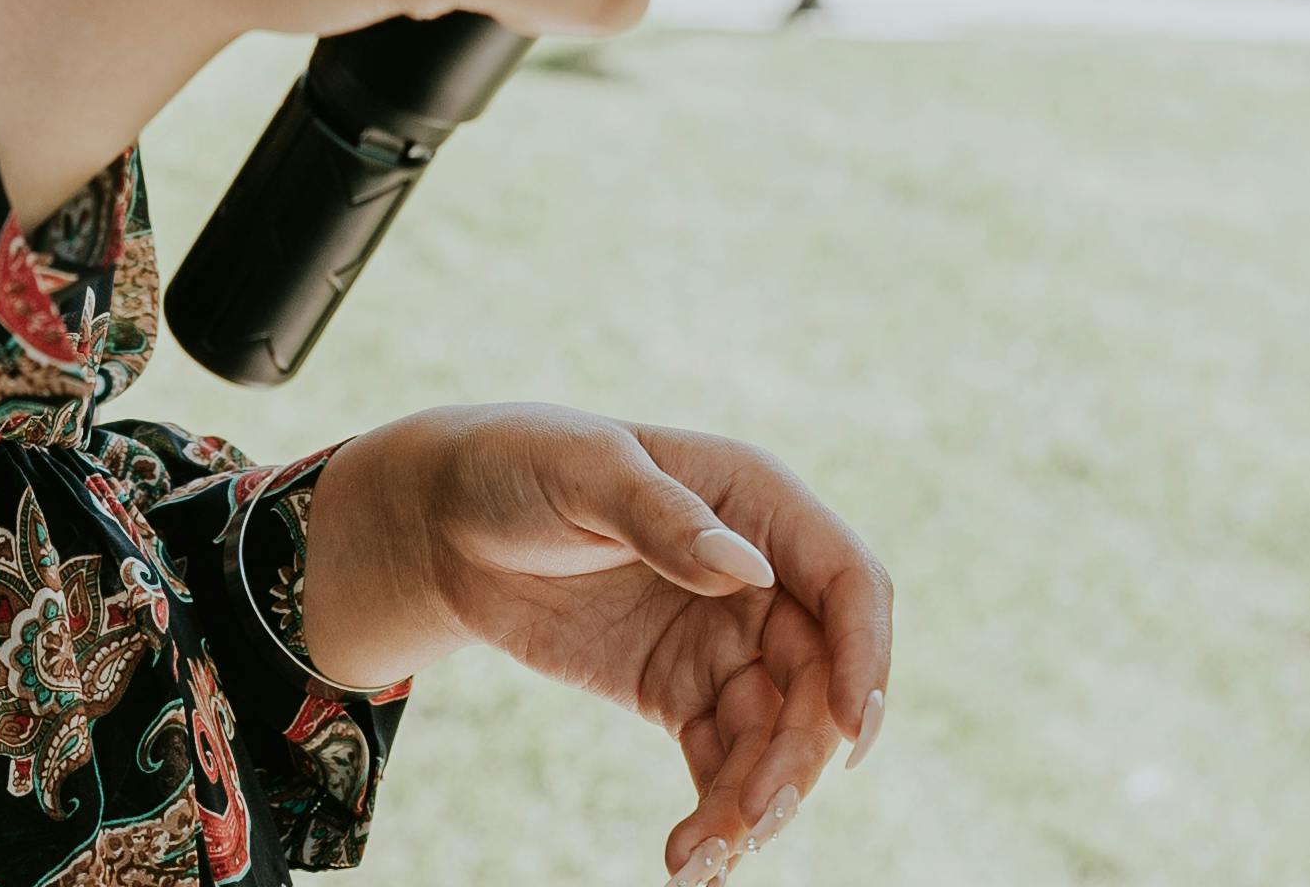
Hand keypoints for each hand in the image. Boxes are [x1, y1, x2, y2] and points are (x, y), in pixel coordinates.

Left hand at [296, 405, 890, 877]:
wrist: (444, 520)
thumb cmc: (519, 462)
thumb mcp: (584, 469)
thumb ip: (665, 517)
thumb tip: (750, 572)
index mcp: (757, 502)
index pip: (849, 584)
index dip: (865, 656)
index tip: (851, 732)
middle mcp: (759, 577)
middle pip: (819, 680)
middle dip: (799, 756)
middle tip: (752, 819)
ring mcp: (723, 640)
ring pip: (776, 736)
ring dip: (756, 802)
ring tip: (702, 859)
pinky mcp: (679, 692)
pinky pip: (722, 762)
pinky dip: (717, 813)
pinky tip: (687, 858)